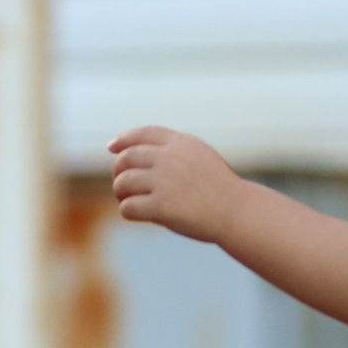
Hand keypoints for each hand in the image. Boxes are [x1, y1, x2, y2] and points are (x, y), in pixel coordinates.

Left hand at [108, 126, 247, 241]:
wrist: (236, 210)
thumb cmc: (220, 189)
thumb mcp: (201, 158)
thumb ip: (175, 153)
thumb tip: (141, 158)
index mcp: (180, 143)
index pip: (144, 133)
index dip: (124, 139)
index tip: (112, 147)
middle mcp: (170, 158)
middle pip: (127, 157)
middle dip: (119, 171)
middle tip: (122, 185)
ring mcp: (164, 181)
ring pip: (123, 182)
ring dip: (120, 192)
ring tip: (126, 200)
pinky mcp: (161, 206)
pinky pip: (128, 207)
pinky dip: (127, 210)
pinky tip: (136, 214)